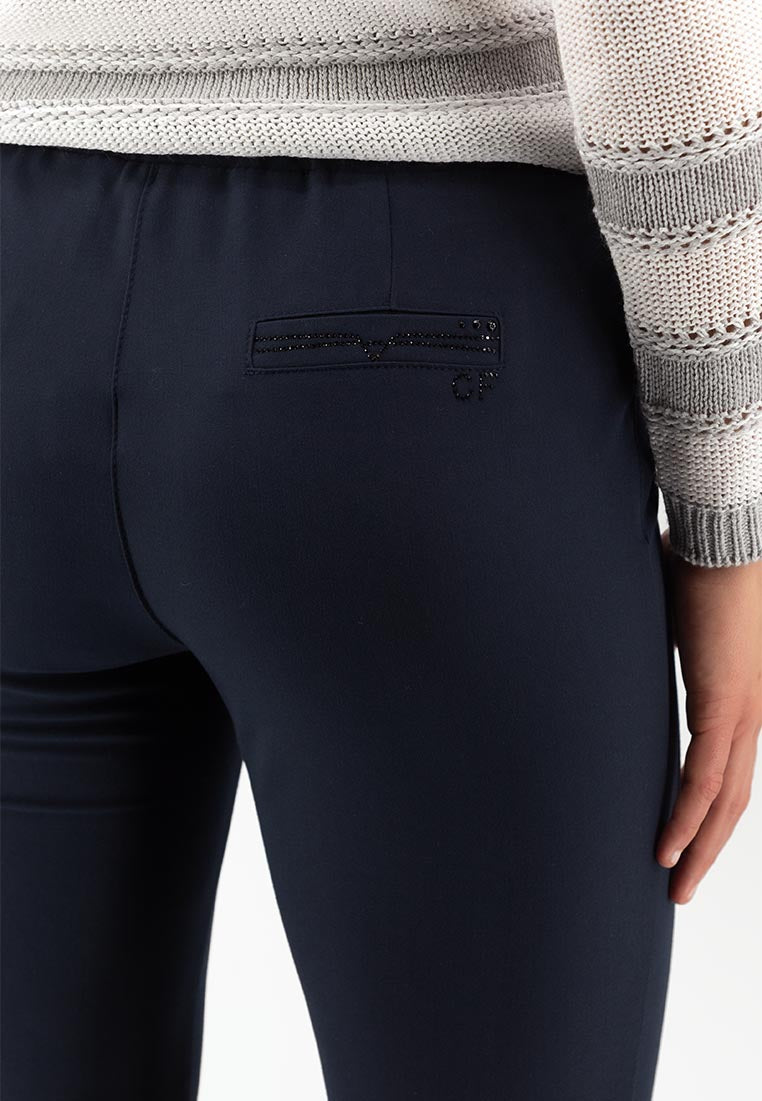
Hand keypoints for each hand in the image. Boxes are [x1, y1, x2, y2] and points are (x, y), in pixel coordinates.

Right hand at [656, 530, 761, 903]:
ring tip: (675, 886)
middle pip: (733, 798)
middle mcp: (750, 711)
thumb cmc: (698, 562)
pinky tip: (666, 849)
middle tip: (679, 884)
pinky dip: (687, 820)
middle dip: (707, 847)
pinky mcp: (727, 707)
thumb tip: (615, 633)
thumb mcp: (670, 615)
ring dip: (699, 848)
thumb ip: (655, 639)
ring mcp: (744, 711)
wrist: (725, 537)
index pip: (727, 768)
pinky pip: (706, 780)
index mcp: (740, 693)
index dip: (707, 810)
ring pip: (725, 801)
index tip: (681, 839)